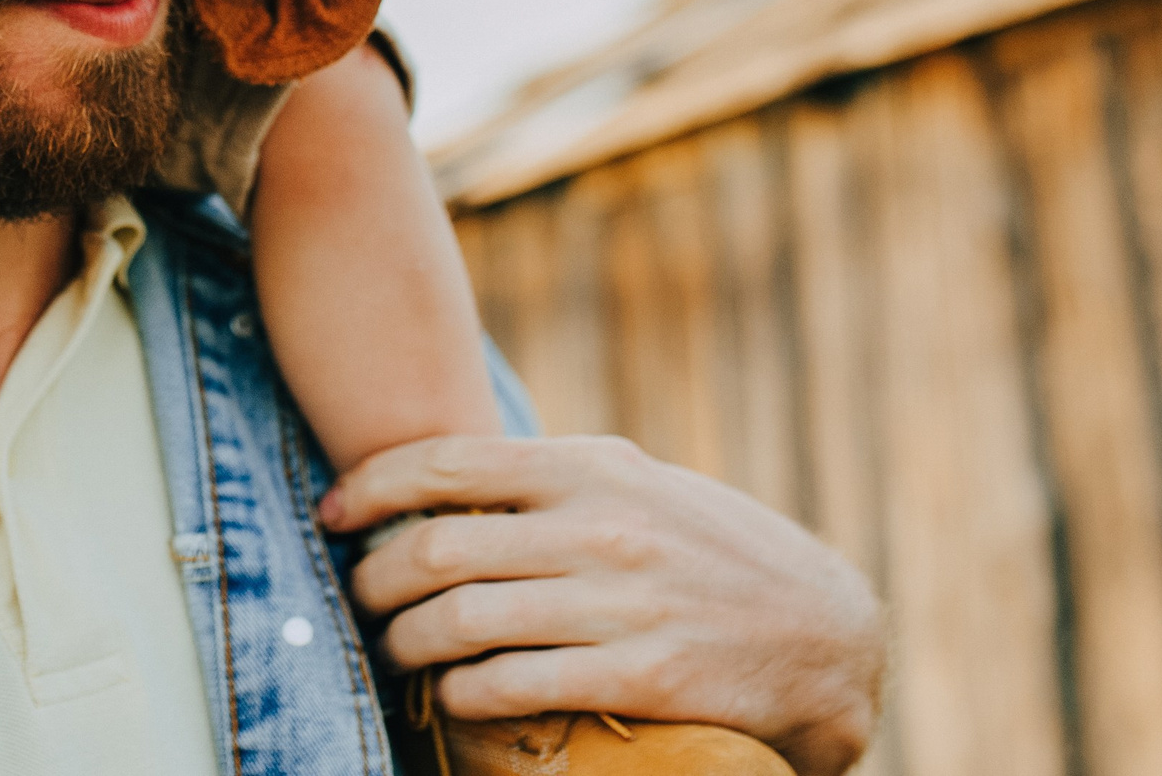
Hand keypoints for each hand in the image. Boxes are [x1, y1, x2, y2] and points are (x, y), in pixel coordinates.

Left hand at [318, 436, 885, 775]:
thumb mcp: (641, 487)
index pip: (448, 463)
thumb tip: (452, 482)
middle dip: (375, 579)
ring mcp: (622, 601)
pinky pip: (514, 685)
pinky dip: (462, 695)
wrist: (828, 632)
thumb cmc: (716, 554)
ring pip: (461, 621)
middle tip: (358, 601)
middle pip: (437, 548)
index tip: (332, 512)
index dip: (370, 487)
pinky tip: (452, 698)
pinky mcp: (644, 675)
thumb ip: (557, 481)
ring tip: (395, 655)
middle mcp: (602, 525)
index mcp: (594, 467)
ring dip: (406, 645)